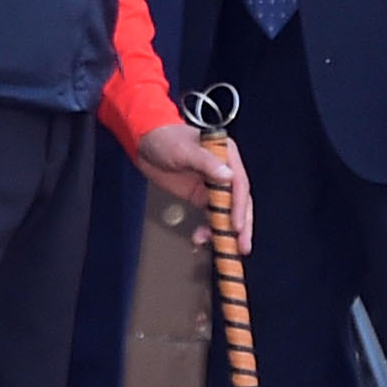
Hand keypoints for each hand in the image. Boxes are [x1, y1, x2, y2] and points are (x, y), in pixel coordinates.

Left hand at [137, 118, 254, 252]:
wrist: (144, 143)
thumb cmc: (165, 138)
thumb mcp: (184, 149)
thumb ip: (206, 162)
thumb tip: (227, 176)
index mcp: (226, 156)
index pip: (239, 184)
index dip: (239, 206)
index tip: (237, 225)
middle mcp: (224, 172)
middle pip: (238, 202)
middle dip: (241, 226)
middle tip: (242, 246)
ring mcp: (212, 185)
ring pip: (226, 212)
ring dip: (224, 231)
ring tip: (223, 248)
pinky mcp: (201, 196)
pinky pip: (210, 216)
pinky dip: (208, 229)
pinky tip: (202, 238)